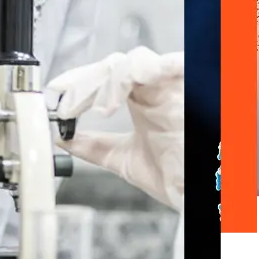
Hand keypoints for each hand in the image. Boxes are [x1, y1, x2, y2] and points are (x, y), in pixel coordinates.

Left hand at [47, 47, 183, 210]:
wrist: (201, 196)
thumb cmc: (179, 177)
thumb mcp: (127, 161)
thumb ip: (95, 147)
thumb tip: (62, 137)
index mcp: (142, 100)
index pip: (106, 75)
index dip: (79, 80)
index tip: (57, 93)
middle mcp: (157, 89)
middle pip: (116, 64)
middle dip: (87, 82)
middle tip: (70, 104)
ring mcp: (173, 88)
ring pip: (137, 61)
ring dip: (111, 79)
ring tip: (100, 105)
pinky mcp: (189, 91)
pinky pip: (173, 65)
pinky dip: (148, 69)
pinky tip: (132, 82)